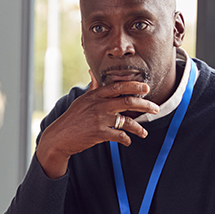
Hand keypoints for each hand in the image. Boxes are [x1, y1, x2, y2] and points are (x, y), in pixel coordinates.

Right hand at [35, 71, 158, 178]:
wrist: (59, 137)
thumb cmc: (72, 118)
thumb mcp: (81, 100)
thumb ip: (92, 87)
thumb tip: (92, 72)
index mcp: (95, 95)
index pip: (118, 86)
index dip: (134, 85)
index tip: (146, 87)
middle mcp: (99, 105)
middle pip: (128, 101)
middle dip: (145, 105)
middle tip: (155, 108)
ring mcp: (99, 119)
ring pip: (127, 121)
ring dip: (139, 128)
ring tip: (144, 133)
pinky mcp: (99, 133)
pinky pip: (119, 135)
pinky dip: (126, 139)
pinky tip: (128, 141)